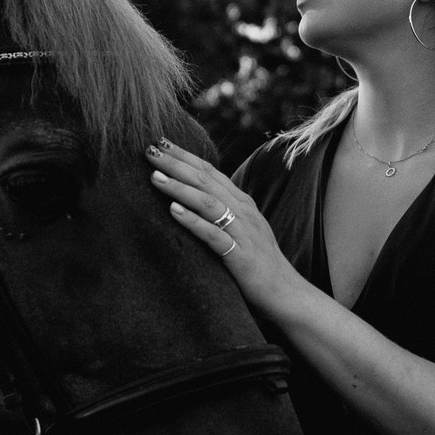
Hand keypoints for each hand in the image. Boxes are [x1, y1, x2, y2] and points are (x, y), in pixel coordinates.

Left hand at [145, 138, 302, 318]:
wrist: (285, 292)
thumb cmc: (257, 261)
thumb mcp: (241, 228)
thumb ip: (222, 211)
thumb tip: (191, 197)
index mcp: (241, 202)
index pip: (210, 171)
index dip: (185, 156)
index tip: (160, 142)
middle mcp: (243, 211)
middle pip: (205, 180)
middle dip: (176, 164)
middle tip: (149, 150)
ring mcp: (242, 232)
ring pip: (208, 202)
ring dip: (179, 188)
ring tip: (155, 177)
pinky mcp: (239, 255)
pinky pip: (213, 235)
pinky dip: (193, 221)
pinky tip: (174, 211)